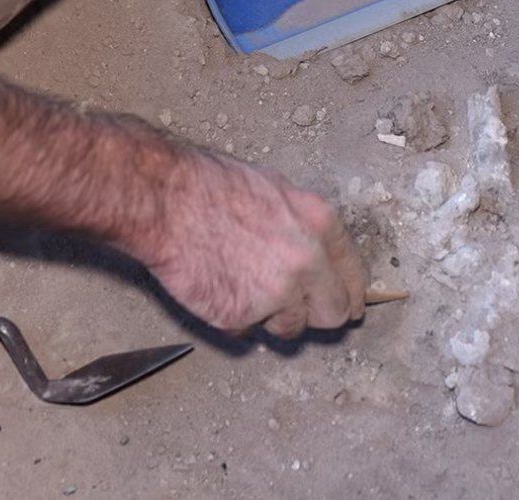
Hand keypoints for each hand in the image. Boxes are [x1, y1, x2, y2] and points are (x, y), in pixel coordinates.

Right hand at [139, 150, 364, 337]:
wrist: (165, 201)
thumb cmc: (208, 186)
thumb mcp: (273, 190)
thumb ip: (301, 226)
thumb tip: (314, 253)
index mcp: (318, 223)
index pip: (353, 274)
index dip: (351, 292)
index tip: (351, 304)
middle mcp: (305, 262)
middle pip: (334, 312)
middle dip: (318, 313)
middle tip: (299, 308)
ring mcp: (275, 294)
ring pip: (292, 328)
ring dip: (274, 318)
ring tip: (244, 286)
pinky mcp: (241, 317)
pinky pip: (248, 331)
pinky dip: (236, 319)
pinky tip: (219, 288)